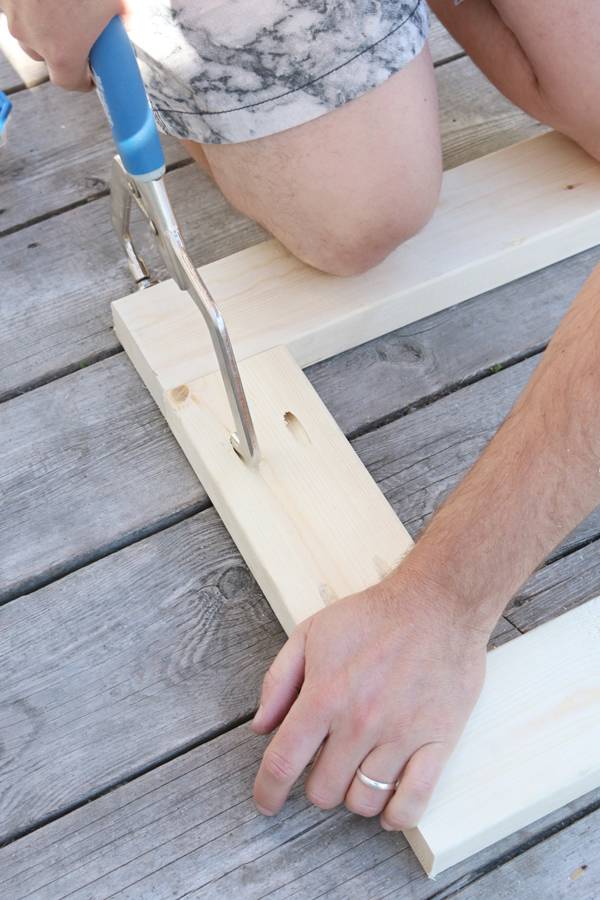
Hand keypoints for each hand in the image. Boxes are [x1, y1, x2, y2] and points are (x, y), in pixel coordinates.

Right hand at [3, 0, 125, 89]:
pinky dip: (31, 4)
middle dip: (64, 49)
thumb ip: (120, 14)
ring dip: (45, 26)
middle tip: (81, 32)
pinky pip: (19, 9)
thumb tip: (126, 18)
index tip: (92, 74)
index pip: (70, 82)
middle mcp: (33, 40)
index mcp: (63, 52)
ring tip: (63, 5)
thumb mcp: (113, 0)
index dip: (83, 79)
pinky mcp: (4, 0)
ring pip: (30, 32)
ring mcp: (14, 17)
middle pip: (47, 57)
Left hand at [252, 571, 486, 828]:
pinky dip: (396, 815)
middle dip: (317, 785)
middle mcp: (359, 722)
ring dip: (353, 795)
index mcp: (324, 695)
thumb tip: (261, 726)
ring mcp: (400, 735)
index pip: (283, 763)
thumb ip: (279, 679)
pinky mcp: (438, 742)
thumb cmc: (374, 616)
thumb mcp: (311, 632)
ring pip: (364, 801)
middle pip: (323, 791)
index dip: (267, 791)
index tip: (267, 802)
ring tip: (357, 774)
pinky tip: (388, 803)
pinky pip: (414, 803)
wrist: (439, 603)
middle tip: (327, 765)